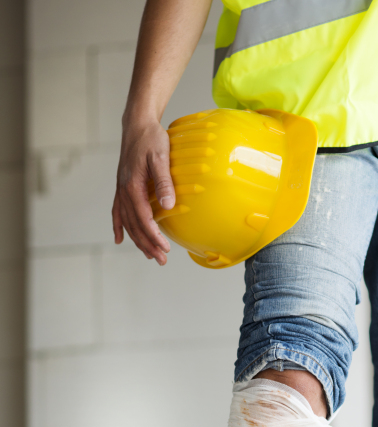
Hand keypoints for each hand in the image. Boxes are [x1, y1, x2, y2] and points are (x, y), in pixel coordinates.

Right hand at [112, 118, 174, 264]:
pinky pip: (117, 212)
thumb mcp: (161, 157)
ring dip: (138, 241)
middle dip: (148, 244)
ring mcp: (121, 190)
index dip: (153, 235)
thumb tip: (168, 205)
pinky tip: (120, 240)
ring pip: (127, 222)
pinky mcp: (122, 187)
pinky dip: (119, 227)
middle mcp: (123, 191)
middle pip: (134, 225)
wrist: (137, 124)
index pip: (143, 217)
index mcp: (132, 185)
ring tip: (150, 255)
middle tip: (161, 260)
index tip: (165, 248)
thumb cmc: (151, 138)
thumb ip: (163, 182)